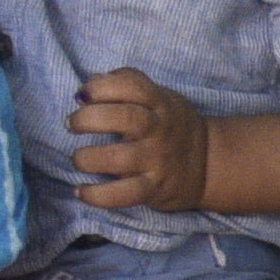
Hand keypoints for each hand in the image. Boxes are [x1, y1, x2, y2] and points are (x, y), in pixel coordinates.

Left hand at [70, 68, 213, 211]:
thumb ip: (127, 83)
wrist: (208, 163)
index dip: (102, 87)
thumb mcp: (159, 96)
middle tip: (72, 124)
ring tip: (79, 159)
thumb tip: (88, 84)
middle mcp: (159, 130)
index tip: (82, 95)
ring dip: (88, 158)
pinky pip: (124, 195)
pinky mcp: (153, 189)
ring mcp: (157, 161)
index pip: (132, 87)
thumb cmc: (170, 125)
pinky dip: (98, 195)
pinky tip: (80, 191)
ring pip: (120, 159)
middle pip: (126, 119)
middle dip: (89, 119)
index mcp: (159, 103)